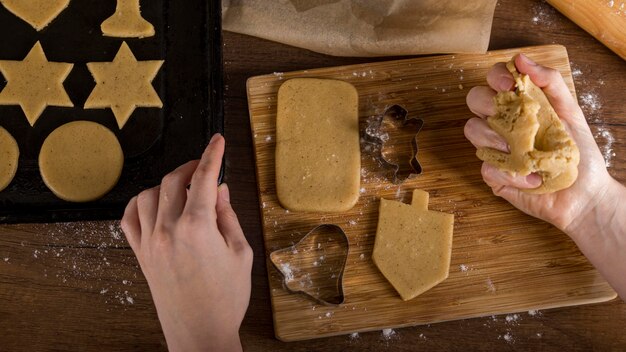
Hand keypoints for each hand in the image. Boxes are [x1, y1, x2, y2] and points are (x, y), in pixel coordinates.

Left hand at [121, 134, 251, 351]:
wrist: (200, 333)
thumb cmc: (225, 298)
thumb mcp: (240, 252)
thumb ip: (228, 216)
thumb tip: (220, 190)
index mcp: (197, 228)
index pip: (204, 177)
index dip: (213, 154)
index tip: (218, 141)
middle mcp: (168, 230)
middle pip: (174, 180)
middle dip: (191, 166)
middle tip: (205, 168)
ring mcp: (150, 242)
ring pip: (150, 194)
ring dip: (168, 184)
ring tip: (185, 189)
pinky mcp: (140, 255)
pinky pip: (129, 217)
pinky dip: (140, 203)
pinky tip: (154, 204)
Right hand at [464, 53, 615, 233]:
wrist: (583, 194)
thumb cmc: (578, 152)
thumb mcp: (570, 110)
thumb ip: (549, 82)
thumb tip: (521, 59)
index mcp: (518, 104)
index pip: (494, 79)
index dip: (496, 77)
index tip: (512, 87)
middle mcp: (501, 122)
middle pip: (474, 99)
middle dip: (490, 105)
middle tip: (511, 118)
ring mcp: (494, 148)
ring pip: (472, 130)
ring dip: (499, 139)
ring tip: (525, 152)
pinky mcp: (493, 174)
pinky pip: (486, 166)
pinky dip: (511, 173)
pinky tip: (531, 177)